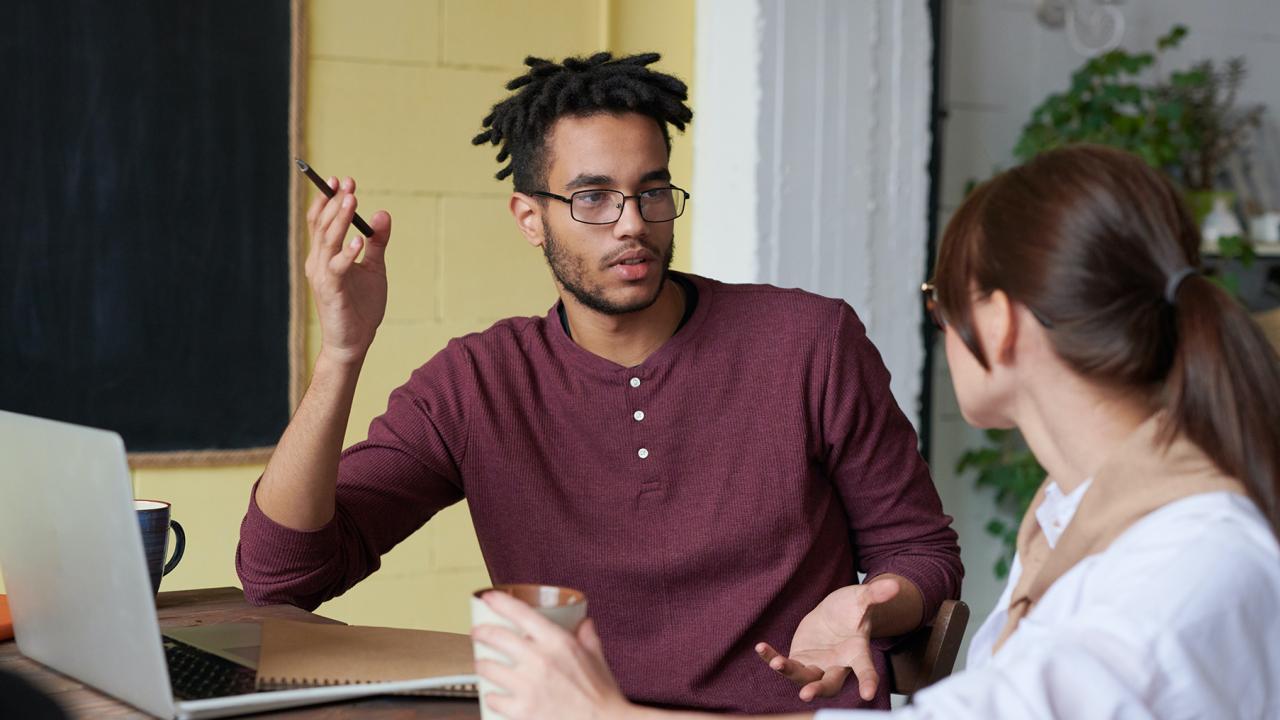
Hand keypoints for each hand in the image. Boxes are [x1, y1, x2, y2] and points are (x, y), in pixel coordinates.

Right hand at [304, 176, 391, 365]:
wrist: (354, 341)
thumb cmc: (361, 306)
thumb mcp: (374, 268)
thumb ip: (378, 242)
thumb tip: (382, 213)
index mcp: (324, 255)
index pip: (321, 221)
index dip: (328, 200)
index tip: (342, 180)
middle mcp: (318, 262)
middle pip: (322, 225)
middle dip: (334, 202)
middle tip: (348, 183)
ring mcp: (323, 276)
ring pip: (327, 241)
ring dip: (339, 220)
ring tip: (351, 200)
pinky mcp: (332, 291)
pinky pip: (337, 268)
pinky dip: (347, 253)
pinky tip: (359, 241)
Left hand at [472, 591, 632, 719]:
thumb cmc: (601, 694)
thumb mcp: (596, 657)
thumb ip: (588, 636)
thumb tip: (584, 622)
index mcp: (557, 642)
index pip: (521, 613)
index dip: (500, 601)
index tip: (489, 597)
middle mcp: (539, 660)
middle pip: (496, 637)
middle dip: (481, 633)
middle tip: (477, 633)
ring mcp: (528, 686)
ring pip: (488, 668)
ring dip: (482, 665)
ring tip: (482, 665)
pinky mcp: (522, 710)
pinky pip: (494, 699)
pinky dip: (491, 696)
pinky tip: (493, 695)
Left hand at [755, 577, 901, 701]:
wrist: (835, 614)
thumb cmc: (852, 608)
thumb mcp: (862, 598)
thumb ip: (875, 594)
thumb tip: (894, 584)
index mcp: (857, 653)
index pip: (865, 669)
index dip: (867, 681)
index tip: (868, 694)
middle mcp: (837, 665)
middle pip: (829, 683)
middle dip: (818, 689)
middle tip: (806, 694)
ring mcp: (817, 665)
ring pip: (804, 677)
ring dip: (789, 672)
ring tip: (777, 663)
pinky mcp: (800, 660)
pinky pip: (785, 664)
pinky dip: (772, 658)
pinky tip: (761, 648)